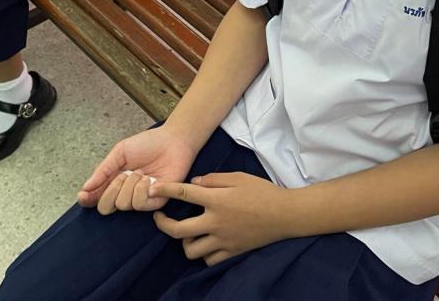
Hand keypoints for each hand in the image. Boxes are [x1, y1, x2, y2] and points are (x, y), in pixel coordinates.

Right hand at [78, 125, 197, 213]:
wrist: (172, 141)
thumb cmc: (147, 144)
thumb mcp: (120, 152)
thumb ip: (103, 170)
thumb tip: (85, 188)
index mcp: (114, 182)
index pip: (96, 198)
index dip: (87, 200)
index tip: (83, 196)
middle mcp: (125, 193)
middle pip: (106, 207)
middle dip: (111, 190)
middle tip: (122, 175)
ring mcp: (140, 199)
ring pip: (123, 205)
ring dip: (130, 186)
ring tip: (141, 173)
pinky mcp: (156, 201)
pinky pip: (140, 205)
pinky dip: (142, 190)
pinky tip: (150, 179)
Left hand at [150, 172, 295, 264]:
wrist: (286, 215)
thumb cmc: (263, 192)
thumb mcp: (238, 178)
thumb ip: (213, 179)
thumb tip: (194, 183)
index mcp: (217, 201)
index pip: (184, 194)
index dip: (165, 190)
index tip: (153, 188)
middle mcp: (216, 223)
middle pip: (178, 231)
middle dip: (163, 224)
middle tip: (159, 218)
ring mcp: (223, 241)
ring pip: (191, 250)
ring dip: (185, 241)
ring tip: (188, 232)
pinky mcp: (232, 252)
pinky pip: (209, 260)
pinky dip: (203, 254)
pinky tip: (206, 244)